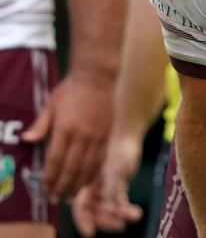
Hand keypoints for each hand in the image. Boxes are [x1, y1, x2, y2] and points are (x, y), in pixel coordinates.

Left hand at [21, 74, 113, 202]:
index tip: (45, 188)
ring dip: (78, 184)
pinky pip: (100, 159)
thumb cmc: (72, 90)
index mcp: (65, 129)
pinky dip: (93, 173)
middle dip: (63, 186)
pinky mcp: (108, 135)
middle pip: (71, 168)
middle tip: (56, 198)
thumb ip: (40, 125)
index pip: (55, 160)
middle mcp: (82, 136)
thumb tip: (26, 140)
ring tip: (70, 195)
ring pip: (88, 167)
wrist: (98, 78)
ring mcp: (97, 137)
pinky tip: (87, 181)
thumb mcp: (51, 105)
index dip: (49, 177)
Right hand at [72, 135, 142, 236]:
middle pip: (95, 213)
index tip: (90, 232)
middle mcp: (92, 189)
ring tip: (134, 216)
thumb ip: (111, 188)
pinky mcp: (117, 188)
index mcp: (83, 184)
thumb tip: (111, 208)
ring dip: (118, 217)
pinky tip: (136, 213)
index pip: (80, 208)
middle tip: (119, 226)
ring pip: (108, 210)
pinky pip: (120, 203)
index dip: (83, 221)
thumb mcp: (115, 168)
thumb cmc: (116, 146)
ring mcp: (104, 189)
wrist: (126, 133)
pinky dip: (126, 209)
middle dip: (105, 222)